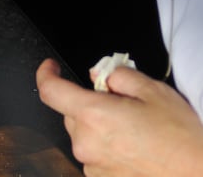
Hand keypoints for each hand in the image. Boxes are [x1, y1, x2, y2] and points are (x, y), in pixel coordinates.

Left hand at [36, 58, 202, 175]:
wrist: (196, 174)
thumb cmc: (179, 137)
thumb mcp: (153, 91)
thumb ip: (119, 76)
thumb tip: (101, 75)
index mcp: (93, 114)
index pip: (50, 90)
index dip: (46, 74)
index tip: (50, 67)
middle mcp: (85, 141)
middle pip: (72, 113)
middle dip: (90, 104)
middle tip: (121, 106)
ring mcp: (90, 164)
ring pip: (83, 135)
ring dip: (98, 128)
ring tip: (134, 132)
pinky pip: (93, 155)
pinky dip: (105, 148)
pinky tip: (132, 149)